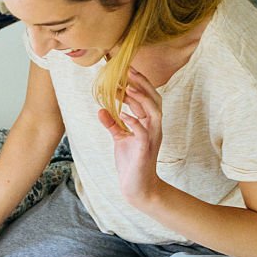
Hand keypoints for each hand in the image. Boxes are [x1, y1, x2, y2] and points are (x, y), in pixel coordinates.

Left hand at [97, 68, 165, 205]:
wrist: (137, 186)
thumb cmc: (131, 161)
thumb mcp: (120, 139)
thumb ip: (113, 124)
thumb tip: (101, 109)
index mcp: (149, 123)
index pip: (147, 98)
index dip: (139, 83)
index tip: (126, 70)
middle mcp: (154, 127)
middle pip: (155, 99)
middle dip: (143, 84)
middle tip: (128, 71)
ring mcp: (152, 137)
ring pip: (154, 112)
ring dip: (141, 99)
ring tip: (127, 88)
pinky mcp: (146, 149)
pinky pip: (143, 131)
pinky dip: (134, 121)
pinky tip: (123, 114)